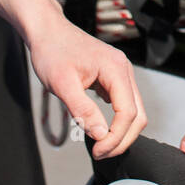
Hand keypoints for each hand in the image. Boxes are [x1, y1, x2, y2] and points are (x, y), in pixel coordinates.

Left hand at [26, 13, 145, 157]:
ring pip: (133, 111)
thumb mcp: (62, 84)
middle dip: (121, 139)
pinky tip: (99, 128)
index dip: (115, 137)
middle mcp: (123, 70)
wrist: (47, 31)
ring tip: (100, 146)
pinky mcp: (112, 77)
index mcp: (115, 69)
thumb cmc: (52, 51)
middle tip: (100, 153)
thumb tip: (101, 136)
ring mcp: (120, 73)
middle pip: (137, 115)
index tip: (98, 151)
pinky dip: (116, 121)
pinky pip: (123, 104)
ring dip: (120, 132)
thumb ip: (83, 110)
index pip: (128, 113)